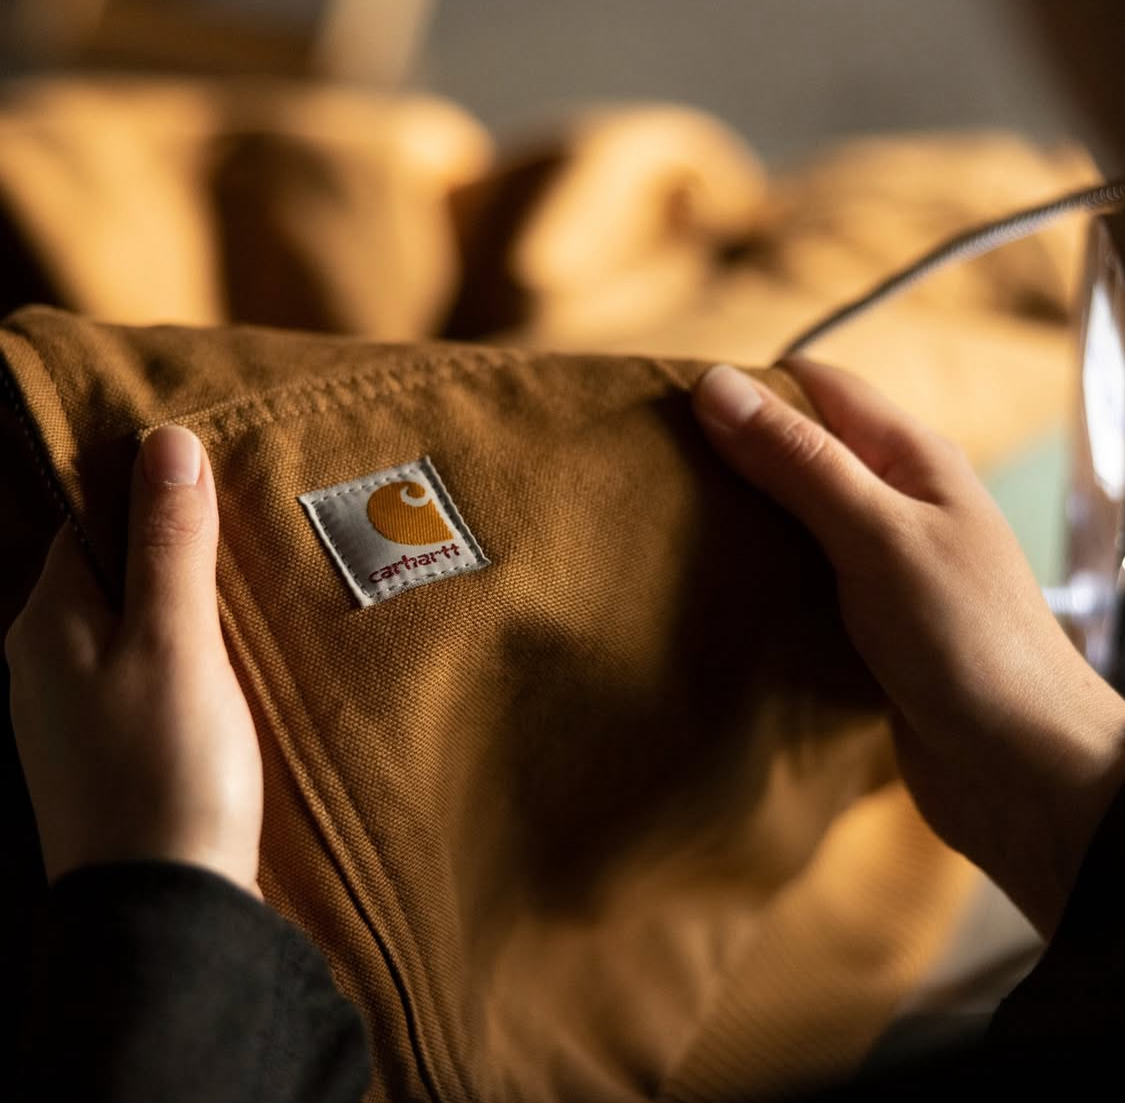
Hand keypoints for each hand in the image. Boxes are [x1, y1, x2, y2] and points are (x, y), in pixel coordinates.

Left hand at [5, 426, 262, 894]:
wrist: (164, 909)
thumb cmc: (165, 768)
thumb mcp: (174, 642)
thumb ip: (169, 545)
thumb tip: (165, 442)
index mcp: (47, 622)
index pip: (90, 522)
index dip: (150, 494)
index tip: (220, 476)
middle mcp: (47, 661)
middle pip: (115, 572)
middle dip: (177, 548)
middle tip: (254, 529)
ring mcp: (80, 710)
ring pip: (137, 624)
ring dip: (189, 604)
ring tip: (257, 589)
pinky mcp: (117, 746)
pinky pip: (151, 670)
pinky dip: (191, 653)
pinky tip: (238, 660)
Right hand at [694, 359, 1124, 935]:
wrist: (1019, 770)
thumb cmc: (970, 644)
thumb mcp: (877, 537)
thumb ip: (800, 463)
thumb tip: (717, 389)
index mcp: (912, 458)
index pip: (814, 387)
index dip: (745, 390)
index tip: (672, 408)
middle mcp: (897, 501)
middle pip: (800, 449)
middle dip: (734, 454)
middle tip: (662, 473)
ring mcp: (881, 561)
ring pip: (795, 515)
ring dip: (744, 518)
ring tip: (679, 529)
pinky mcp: (865, 618)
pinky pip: (801, 574)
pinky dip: (761, 574)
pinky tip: (725, 591)